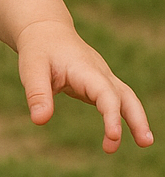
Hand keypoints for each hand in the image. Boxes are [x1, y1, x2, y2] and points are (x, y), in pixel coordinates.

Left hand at [17, 19, 153, 153]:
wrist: (46, 33)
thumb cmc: (39, 50)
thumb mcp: (31, 69)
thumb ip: (37, 94)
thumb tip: (40, 121)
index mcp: (86, 69)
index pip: (105, 94)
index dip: (111, 115)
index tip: (114, 137)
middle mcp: (100, 74)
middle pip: (126, 96)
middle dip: (137, 119)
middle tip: (145, 143)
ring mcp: (102, 79)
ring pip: (126, 98)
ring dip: (136, 120)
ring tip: (144, 143)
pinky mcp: (98, 86)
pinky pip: (115, 102)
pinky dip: (121, 117)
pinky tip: (115, 135)